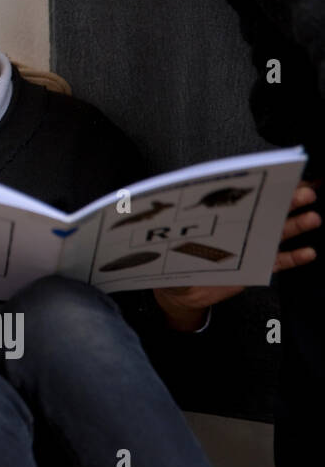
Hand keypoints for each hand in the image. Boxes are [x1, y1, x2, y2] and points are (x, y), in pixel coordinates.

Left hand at [152, 179, 323, 330]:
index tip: (275, 177)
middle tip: (304, 192)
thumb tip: (157, 204)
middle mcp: (237, 226)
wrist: (179, 290)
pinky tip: (308, 252)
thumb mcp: (165, 238)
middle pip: (264, 210)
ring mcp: (248, 246)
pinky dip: (293, 258)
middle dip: (285, 200)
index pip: (240, 195)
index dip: (259, 186)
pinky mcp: (254, 267)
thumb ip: (170, 224)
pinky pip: (277, 261)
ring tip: (312, 218)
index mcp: (218, 215)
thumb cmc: (171, 258)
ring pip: (276, 233)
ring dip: (295, 225)